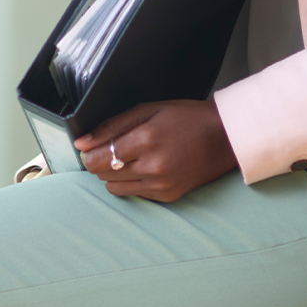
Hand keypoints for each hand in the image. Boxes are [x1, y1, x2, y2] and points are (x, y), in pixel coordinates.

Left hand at [74, 99, 236, 202]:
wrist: (225, 137)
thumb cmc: (187, 118)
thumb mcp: (149, 109)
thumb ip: (112, 126)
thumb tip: (81, 142)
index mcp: (146, 140)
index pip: (98, 158)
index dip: (88, 153)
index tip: (89, 146)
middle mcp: (153, 167)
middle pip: (103, 174)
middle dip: (100, 161)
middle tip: (112, 147)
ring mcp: (161, 185)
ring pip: (115, 187)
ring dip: (113, 174)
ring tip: (129, 157)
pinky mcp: (168, 196)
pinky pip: (134, 194)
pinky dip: (131, 182)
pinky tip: (144, 167)